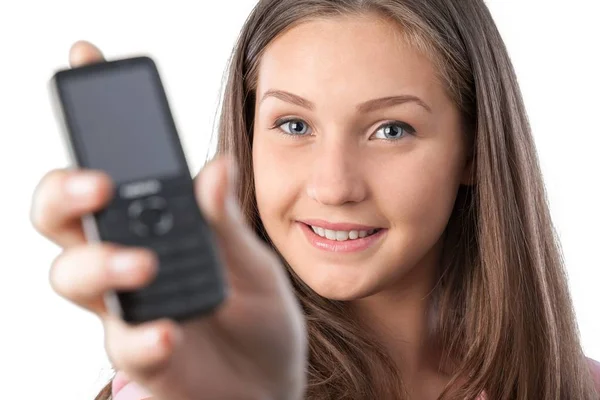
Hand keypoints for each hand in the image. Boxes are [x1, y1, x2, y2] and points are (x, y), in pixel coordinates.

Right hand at [31, 41, 306, 399]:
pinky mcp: (141, 356)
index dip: (94, 119)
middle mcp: (129, 261)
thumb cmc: (258, 318)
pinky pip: (123, 343)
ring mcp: (127, 308)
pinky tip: (170, 331)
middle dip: (66, 191)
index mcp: (158, 228)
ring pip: (72, 276)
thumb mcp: (252, 262)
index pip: (113, 168)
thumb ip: (227, 222)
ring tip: (144, 263)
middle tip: (98, 183)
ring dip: (100, 261)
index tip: (88, 59)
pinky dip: (141, 335)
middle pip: (63, 217)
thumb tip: (214, 166)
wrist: (269, 384)